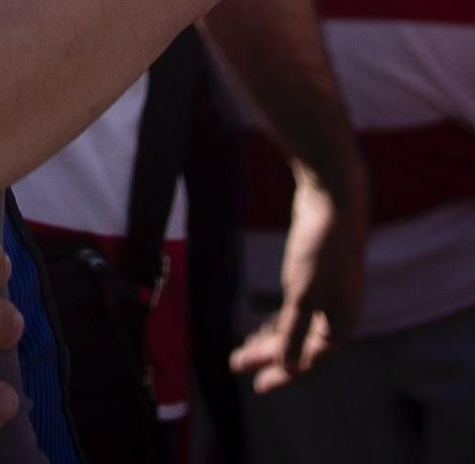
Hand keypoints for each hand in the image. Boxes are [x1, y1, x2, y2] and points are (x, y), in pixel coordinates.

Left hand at [230, 171, 365, 391]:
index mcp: (342, 321)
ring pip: (296, 326)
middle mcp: (337, 310)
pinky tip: (262, 325)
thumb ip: (296, 332)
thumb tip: (288, 366)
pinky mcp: (313, 273)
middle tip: (238, 366)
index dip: (285, 375)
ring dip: (271, 339)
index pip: (312, 360)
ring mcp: (326, 291)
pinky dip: (279, 320)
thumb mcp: (304, 293)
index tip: (259, 386)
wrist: (331, 196)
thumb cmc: (321, 246)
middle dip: (270, 357)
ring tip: (243, 351)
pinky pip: (295, 309)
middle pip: (301, 345)